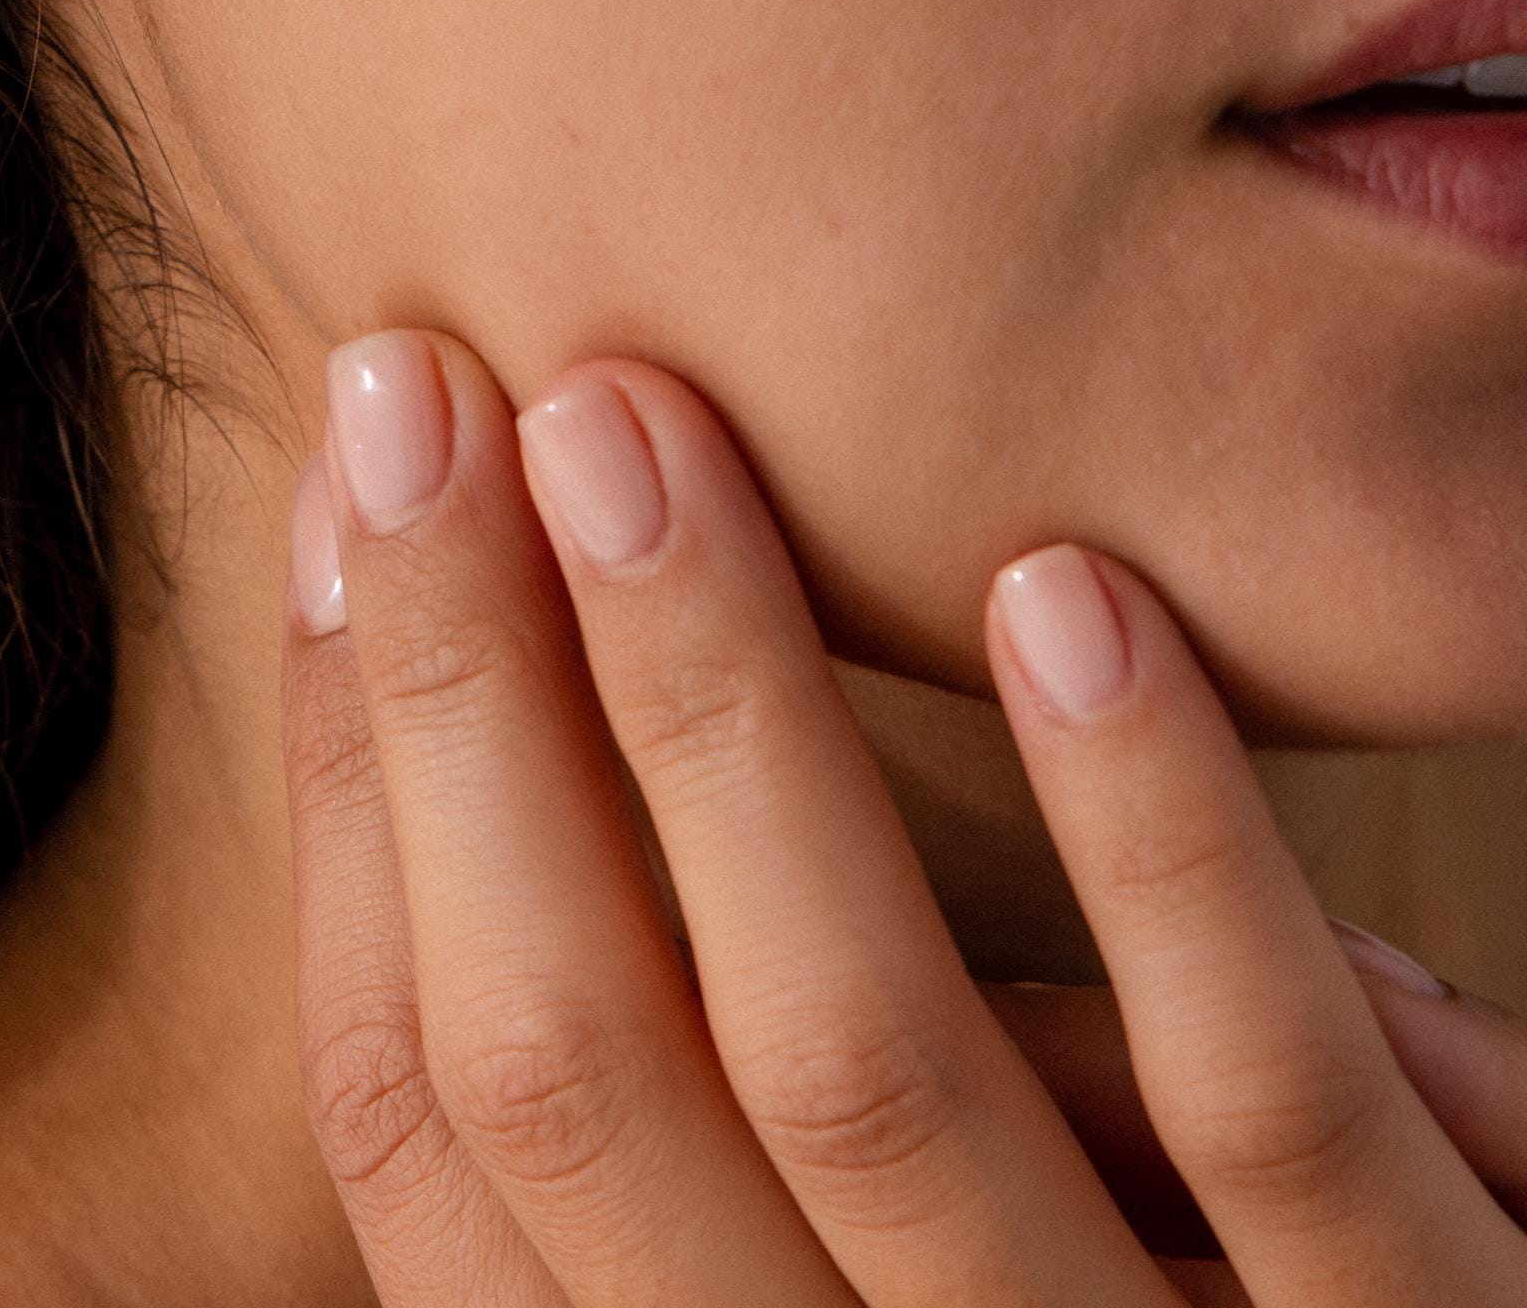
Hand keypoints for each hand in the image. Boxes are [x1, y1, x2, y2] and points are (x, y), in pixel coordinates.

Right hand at [279, 330, 1526, 1304]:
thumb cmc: (1111, 1302)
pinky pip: (1270, 1124)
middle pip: (575, 1070)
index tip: (333, 507)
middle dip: (468, 694)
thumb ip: (724, 1047)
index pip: (422, 1122)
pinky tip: (1060, 594)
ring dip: (722, 707)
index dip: (349, 798)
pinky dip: (1151, 844)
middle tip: (422, 387)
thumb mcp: (865, 1237)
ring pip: (860, 1072)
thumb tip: (507, 649)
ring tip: (632, 418)